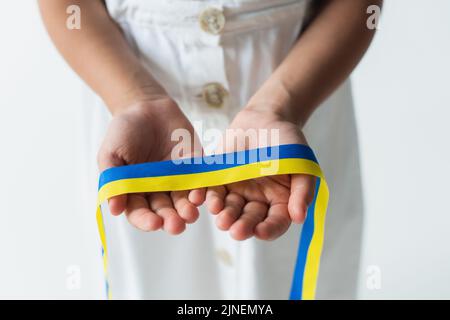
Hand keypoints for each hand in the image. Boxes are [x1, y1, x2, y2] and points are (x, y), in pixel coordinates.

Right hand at [98, 98, 204, 233]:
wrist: (146, 107)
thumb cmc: (124, 132)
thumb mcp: (111, 153)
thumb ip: (113, 180)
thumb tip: (114, 209)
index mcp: (136, 193)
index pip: (140, 213)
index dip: (146, 220)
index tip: (154, 223)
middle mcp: (158, 191)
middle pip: (165, 212)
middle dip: (171, 220)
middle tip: (176, 225)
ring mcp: (178, 181)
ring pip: (184, 202)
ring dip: (188, 210)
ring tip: (191, 215)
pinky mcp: (196, 168)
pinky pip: (200, 182)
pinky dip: (202, 190)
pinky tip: (201, 195)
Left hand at [205, 108, 315, 240]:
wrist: (265, 117)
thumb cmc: (287, 141)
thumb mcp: (301, 164)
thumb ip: (302, 190)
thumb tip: (299, 218)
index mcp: (279, 201)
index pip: (275, 223)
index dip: (269, 230)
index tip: (260, 232)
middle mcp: (257, 201)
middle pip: (249, 220)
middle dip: (243, 227)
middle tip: (236, 231)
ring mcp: (237, 190)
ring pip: (229, 209)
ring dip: (225, 216)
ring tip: (221, 219)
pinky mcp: (219, 178)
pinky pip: (212, 192)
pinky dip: (208, 198)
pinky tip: (206, 201)